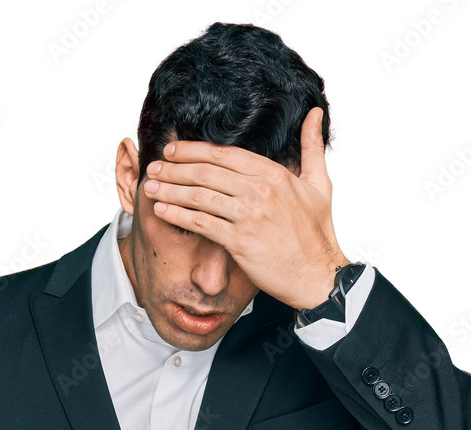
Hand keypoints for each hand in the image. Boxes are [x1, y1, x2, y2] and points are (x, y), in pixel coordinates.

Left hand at [142, 107, 350, 309]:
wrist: (317, 275)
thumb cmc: (316, 235)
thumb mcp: (320, 185)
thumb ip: (312, 147)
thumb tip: (314, 113)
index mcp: (274, 174)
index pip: (224, 154)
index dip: (193, 150)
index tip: (173, 150)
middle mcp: (260, 191)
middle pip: (206, 172)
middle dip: (174, 168)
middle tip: (154, 167)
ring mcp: (248, 216)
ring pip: (199, 196)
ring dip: (170, 190)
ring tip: (150, 187)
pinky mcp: (239, 242)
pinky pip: (201, 223)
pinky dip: (178, 215)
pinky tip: (162, 210)